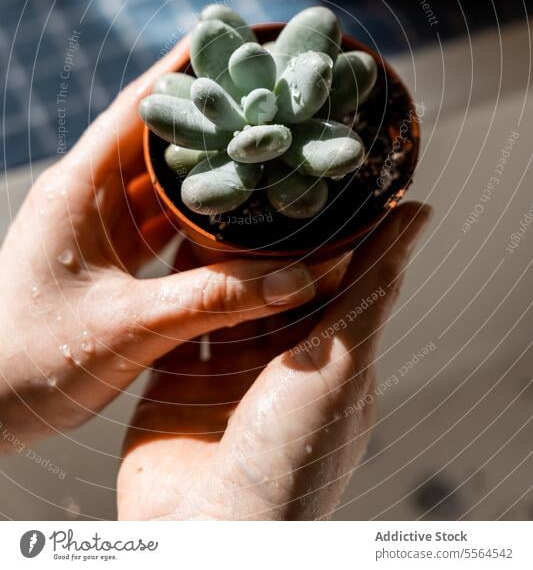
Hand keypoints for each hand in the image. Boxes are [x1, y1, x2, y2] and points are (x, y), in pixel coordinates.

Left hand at [0, 38, 320, 447]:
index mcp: (79, 188)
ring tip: (264, 145)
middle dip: (209, 117)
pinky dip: (200, 216)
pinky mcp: (109, 258)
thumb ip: (215, 300)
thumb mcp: (129, 327)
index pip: (137, 108)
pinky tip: (240, 214)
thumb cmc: (33, 361)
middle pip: (158, 140)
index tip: (224, 35)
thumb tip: (302, 277)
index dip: (181, 70)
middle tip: (264, 92)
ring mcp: (99, 227)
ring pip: (164, 183)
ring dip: (208, 169)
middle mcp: (88, 196)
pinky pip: (163, 222)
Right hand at [117, 203, 430, 520]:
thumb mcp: (344, 359)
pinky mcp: (176, 384)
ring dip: (214, 258)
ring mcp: (226, 374)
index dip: (320, 230)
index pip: (330, 277)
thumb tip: (421, 213)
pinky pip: (175, 323)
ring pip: (222, 297)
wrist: (209, 534)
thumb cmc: (293, 456)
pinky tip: (166, 248)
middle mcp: (278, 363)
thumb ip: (374, 285)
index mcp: (329, 358)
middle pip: (270, 284)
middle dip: (261, 239)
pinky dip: (174, 289)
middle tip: (248, 178)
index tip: (307, 180)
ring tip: (206, 201)